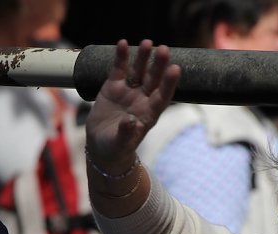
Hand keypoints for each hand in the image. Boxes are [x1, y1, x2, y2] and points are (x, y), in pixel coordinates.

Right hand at [85, 39, 180, 173]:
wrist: (102, 146)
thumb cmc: (116, 148)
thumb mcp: (120, 144)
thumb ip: (126, 133)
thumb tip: (130, 121)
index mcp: (149, 113)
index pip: (163, 96)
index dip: (169, 83)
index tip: (175, 69)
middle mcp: (142, 99)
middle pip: (153, 79)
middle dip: (158, 65)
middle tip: (164, 49)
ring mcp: (129, 91)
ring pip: (138, 71)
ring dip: (142, 57)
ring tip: (147, 42)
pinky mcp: (113, 86)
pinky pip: (119, 69)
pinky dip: (121, 57)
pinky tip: (122, 43)